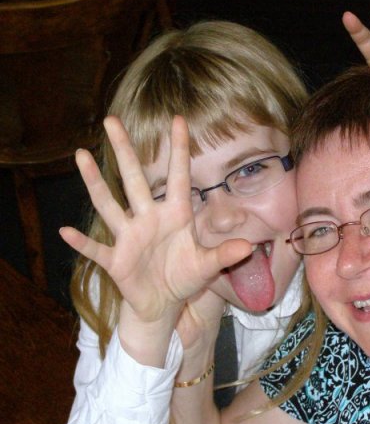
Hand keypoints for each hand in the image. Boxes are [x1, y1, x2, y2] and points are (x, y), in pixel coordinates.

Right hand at [60, 116, 250, 336]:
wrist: (163, 303)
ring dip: (95, 183)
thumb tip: (249, 247)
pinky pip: (96, 250)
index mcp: (176, 215)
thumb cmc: (184, 277)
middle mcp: (149, 218)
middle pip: (134, 179)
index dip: (178, 150)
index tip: (178, 119)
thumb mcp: (207, 266)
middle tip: (112, 120)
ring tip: (82, 155)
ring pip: (109, 204)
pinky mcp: (116, 260)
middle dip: (125, 151)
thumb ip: (224, 255)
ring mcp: (129, 237)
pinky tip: (66, 231)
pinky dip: (82, 243)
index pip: (178, 176)